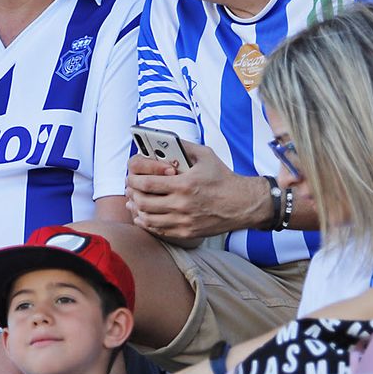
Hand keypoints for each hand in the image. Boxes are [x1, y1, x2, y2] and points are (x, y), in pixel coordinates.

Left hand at [127, 140, 271, 243]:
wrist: (242, 204)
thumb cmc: (223, 178)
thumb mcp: (205, 156)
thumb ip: (184, 146)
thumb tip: (164, 140)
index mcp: (184, 184)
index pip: (148, 184)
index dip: (134, 180)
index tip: (130, 177)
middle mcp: (182, 204)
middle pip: (144, 202)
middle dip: (132, 194)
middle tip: (129, 189)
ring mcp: (184, 221)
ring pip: (148, 219)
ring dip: (137, 210)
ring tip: (133, 203)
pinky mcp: (187, 233)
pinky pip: (160, 230)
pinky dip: (147, 224)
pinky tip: (144, 217)